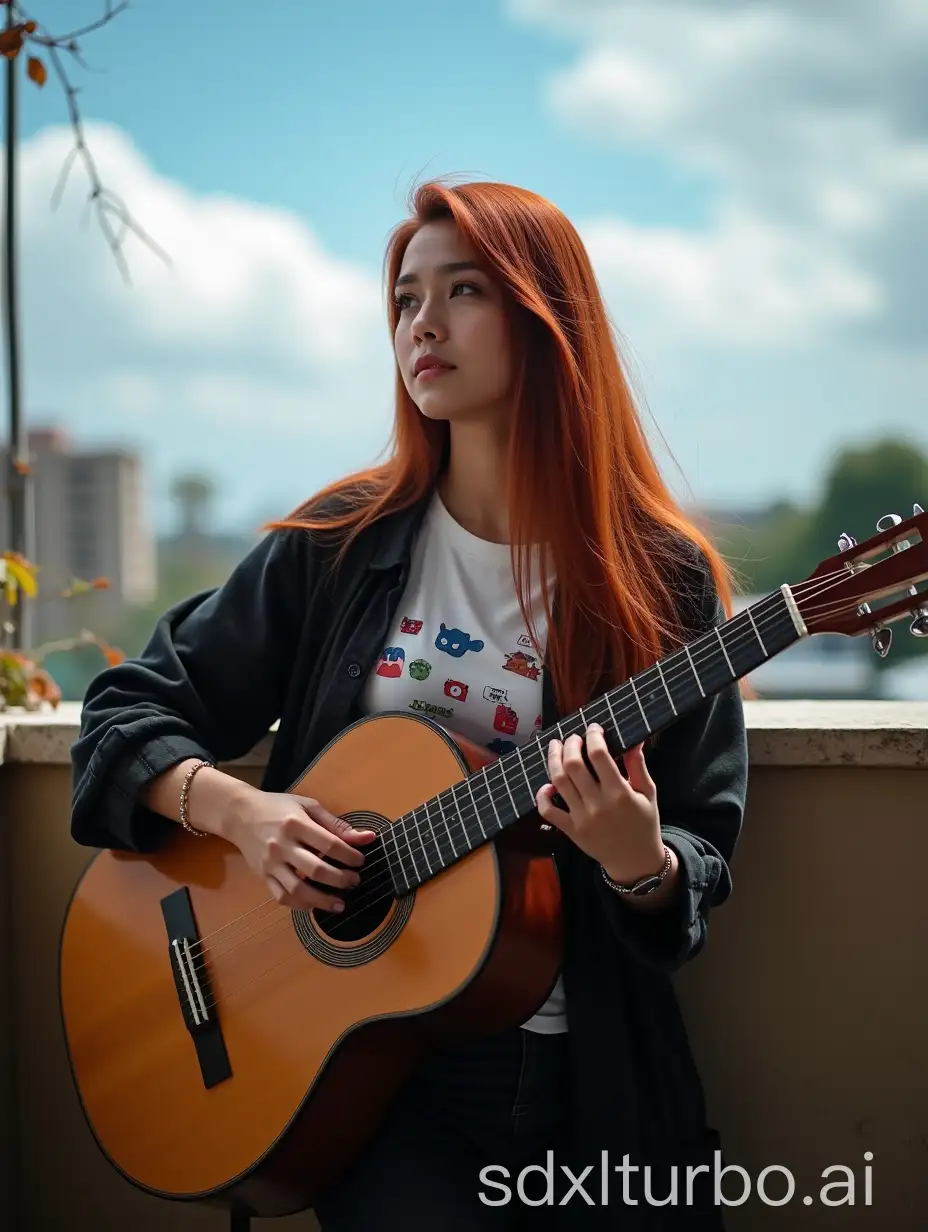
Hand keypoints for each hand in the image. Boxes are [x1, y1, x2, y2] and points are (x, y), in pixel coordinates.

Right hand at [223, 786, 376, 912]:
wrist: (240, 814)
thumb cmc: (278, 807)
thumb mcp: (308, 806)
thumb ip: (337, 824)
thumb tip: (367, 838)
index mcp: (296, 824)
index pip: (329, 844)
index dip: (349, 855)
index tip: (361, 861)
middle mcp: (282, 845)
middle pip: (315, 870)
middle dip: (340, 879)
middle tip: (354, 881)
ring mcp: (271, 863)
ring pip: (297, 889)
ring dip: (322, 900)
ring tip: (340, 904)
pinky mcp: (262, 875)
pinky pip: (281, 896)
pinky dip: (299, 905)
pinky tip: (313, 905)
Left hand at [535, 723, 666, 885]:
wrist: (635, 861)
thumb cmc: (644, 823)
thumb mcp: (647, 792)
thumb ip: (638, 765)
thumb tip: (634, 739)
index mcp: (620, 793)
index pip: (599, 755)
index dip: (593, 736)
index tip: (594, 728)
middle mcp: (598, 804)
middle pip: (573, 765)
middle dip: (570, 744)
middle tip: (573, 737)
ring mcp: (581, 818)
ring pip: (558, 781)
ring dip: (553, 760)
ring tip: (556, 747)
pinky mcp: (570, 830)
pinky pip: (548, 810)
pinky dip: (542, 795)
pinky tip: (548, 783)